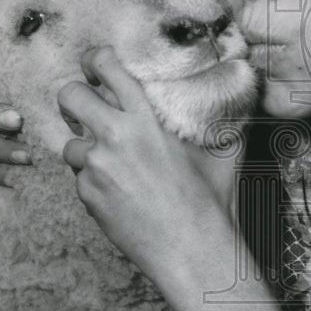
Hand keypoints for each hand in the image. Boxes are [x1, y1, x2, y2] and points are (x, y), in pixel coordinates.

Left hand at [59, 46, 239, 275]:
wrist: (192, 250)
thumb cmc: (211, 201)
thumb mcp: (221, 149)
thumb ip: (221, 115)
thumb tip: (241, 86)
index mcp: (145, 118)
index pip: (106, 67)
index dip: (96, 60)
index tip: (96, 66)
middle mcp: (115, 137)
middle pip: (69, 95)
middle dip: (74, 98)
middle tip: (86, 109)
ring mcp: (96, 168)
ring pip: (70, 143)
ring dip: (86, 149)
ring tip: (113, 164)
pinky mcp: (88, 196)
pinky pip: (80, 179)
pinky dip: (95, 183)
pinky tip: (122, 195)